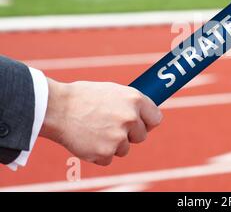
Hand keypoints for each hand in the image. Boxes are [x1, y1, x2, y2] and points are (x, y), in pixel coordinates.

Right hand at [40, 78, 162, 165]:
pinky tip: (88, 140)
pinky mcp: (105, 152)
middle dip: (129, 134)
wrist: (56, 108)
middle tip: (110, 126)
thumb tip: (143, 115)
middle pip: (141, 136)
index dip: (148, 122)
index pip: (156, 118)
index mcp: (134, 99)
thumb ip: (130, 103)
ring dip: (113, 144)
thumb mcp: (112, 91)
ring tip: (95, 130)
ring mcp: (118, 137)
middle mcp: (130, 118)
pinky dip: (99, 153)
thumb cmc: (83, 97)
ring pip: (124, 149)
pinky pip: (109, 158)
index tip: (142, 124)